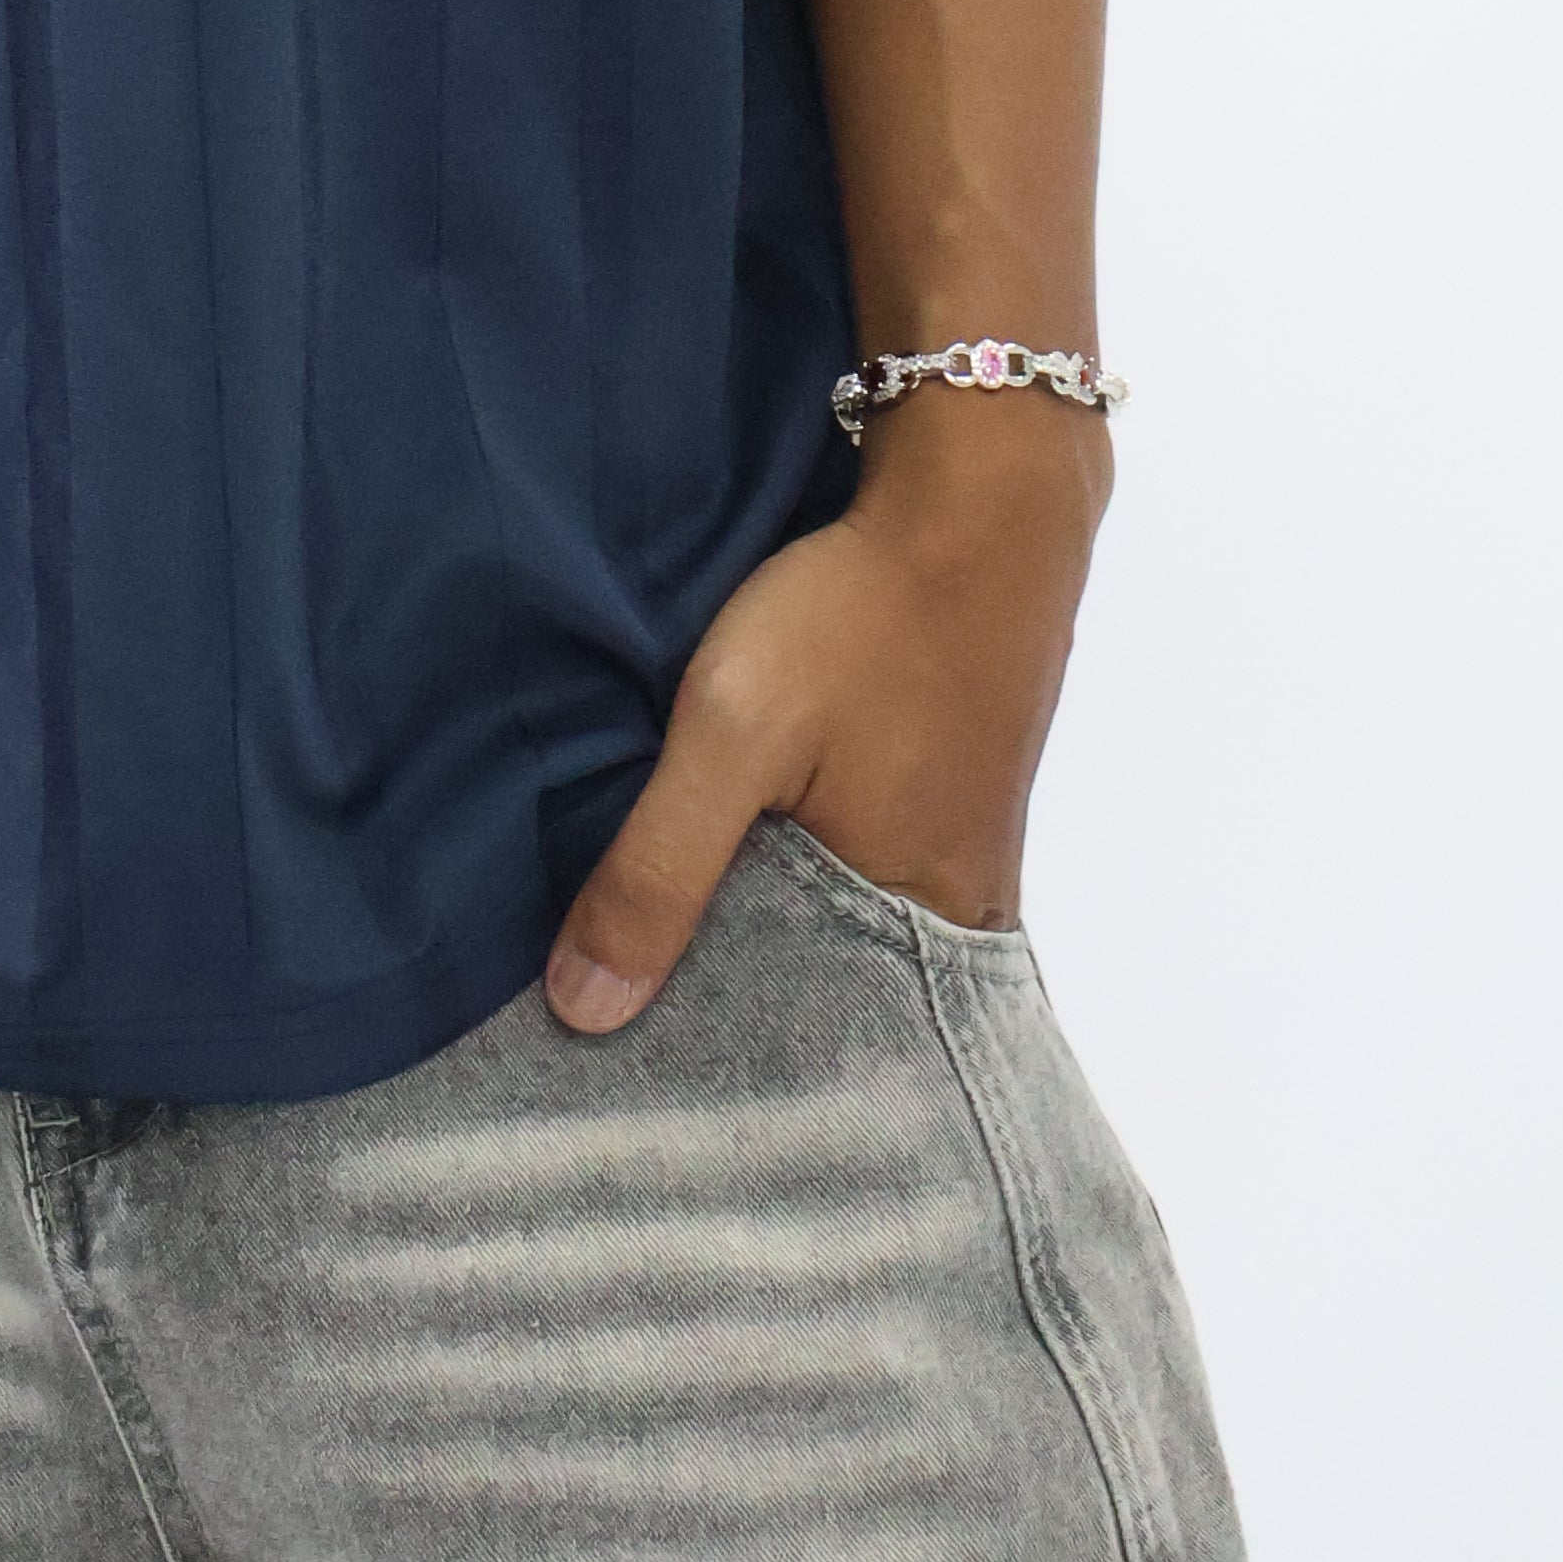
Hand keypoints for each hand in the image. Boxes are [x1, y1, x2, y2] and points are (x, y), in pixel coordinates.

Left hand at [546, 386, 1108, 1032]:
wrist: (978, 497)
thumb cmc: (861, 616)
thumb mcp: (734, 733)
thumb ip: (660, 868)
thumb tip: (584, 1012)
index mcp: (925, 934)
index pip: (804, 1046)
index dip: (713, 1051)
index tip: (622, 1064)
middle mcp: (960, 917)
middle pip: (826, 992)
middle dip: (733, 998)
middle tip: (625, 1008)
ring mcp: (964, 851)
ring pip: (843, 924)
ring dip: (765, 921)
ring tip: (662, 939)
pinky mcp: (952, 792)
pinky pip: (865, 868)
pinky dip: (801, 868)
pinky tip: (738, 853)